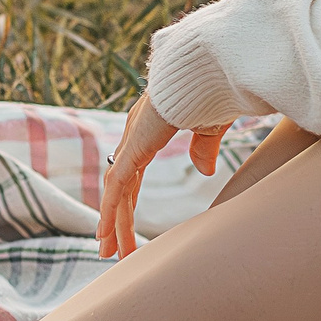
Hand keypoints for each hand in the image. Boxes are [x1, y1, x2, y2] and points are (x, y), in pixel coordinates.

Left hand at [98, 93, 232, 258]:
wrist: (211, 66)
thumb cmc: (215, 86)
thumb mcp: (209, 126)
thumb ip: (202, 147)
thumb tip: (203, 170)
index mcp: (151, 127)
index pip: (131, 172)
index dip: (127, 200)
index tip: (126, 224)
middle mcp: (136, 133)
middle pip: (121, 186)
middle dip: (118, 219)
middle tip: (114, 251)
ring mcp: (134, 138)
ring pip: (117, 191)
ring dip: (114, 224)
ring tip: (110, 255)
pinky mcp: (137, 145)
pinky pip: (117, 186)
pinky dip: (109, 212)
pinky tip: (105, 236)